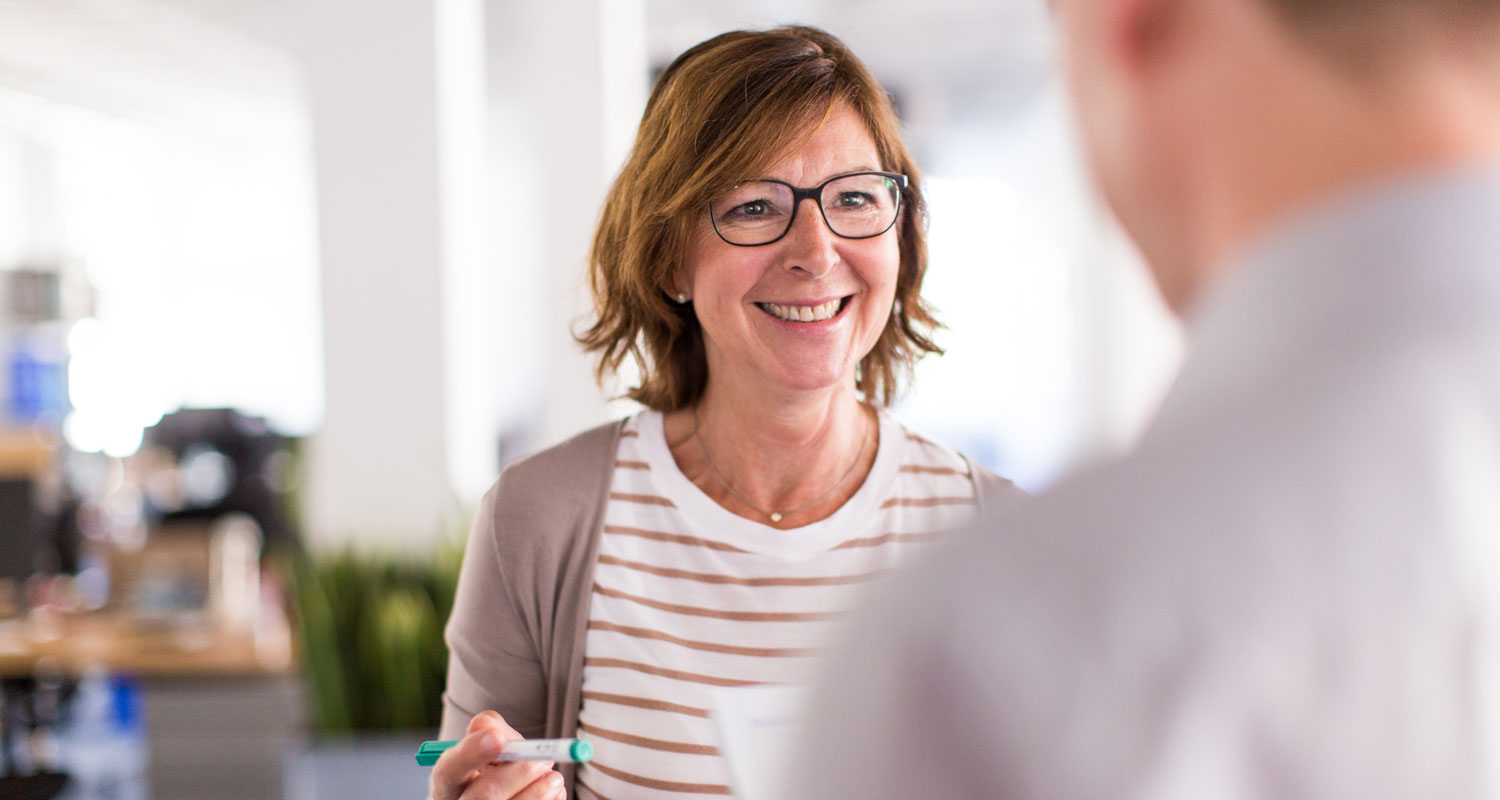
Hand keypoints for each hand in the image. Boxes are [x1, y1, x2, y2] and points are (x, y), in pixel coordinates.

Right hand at [430, 711, 564, 799]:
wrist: (511, 795)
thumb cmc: (498, 768)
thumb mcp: (491, 745)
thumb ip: (491, 729)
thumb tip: (486, 726)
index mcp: (448, 784)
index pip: (449, 770)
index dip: (470, 753)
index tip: (496, 737)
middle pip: (484, 796)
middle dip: (520, 774)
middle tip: (545, 761)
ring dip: (540, 792)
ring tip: (554, 778)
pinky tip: (552, 794)